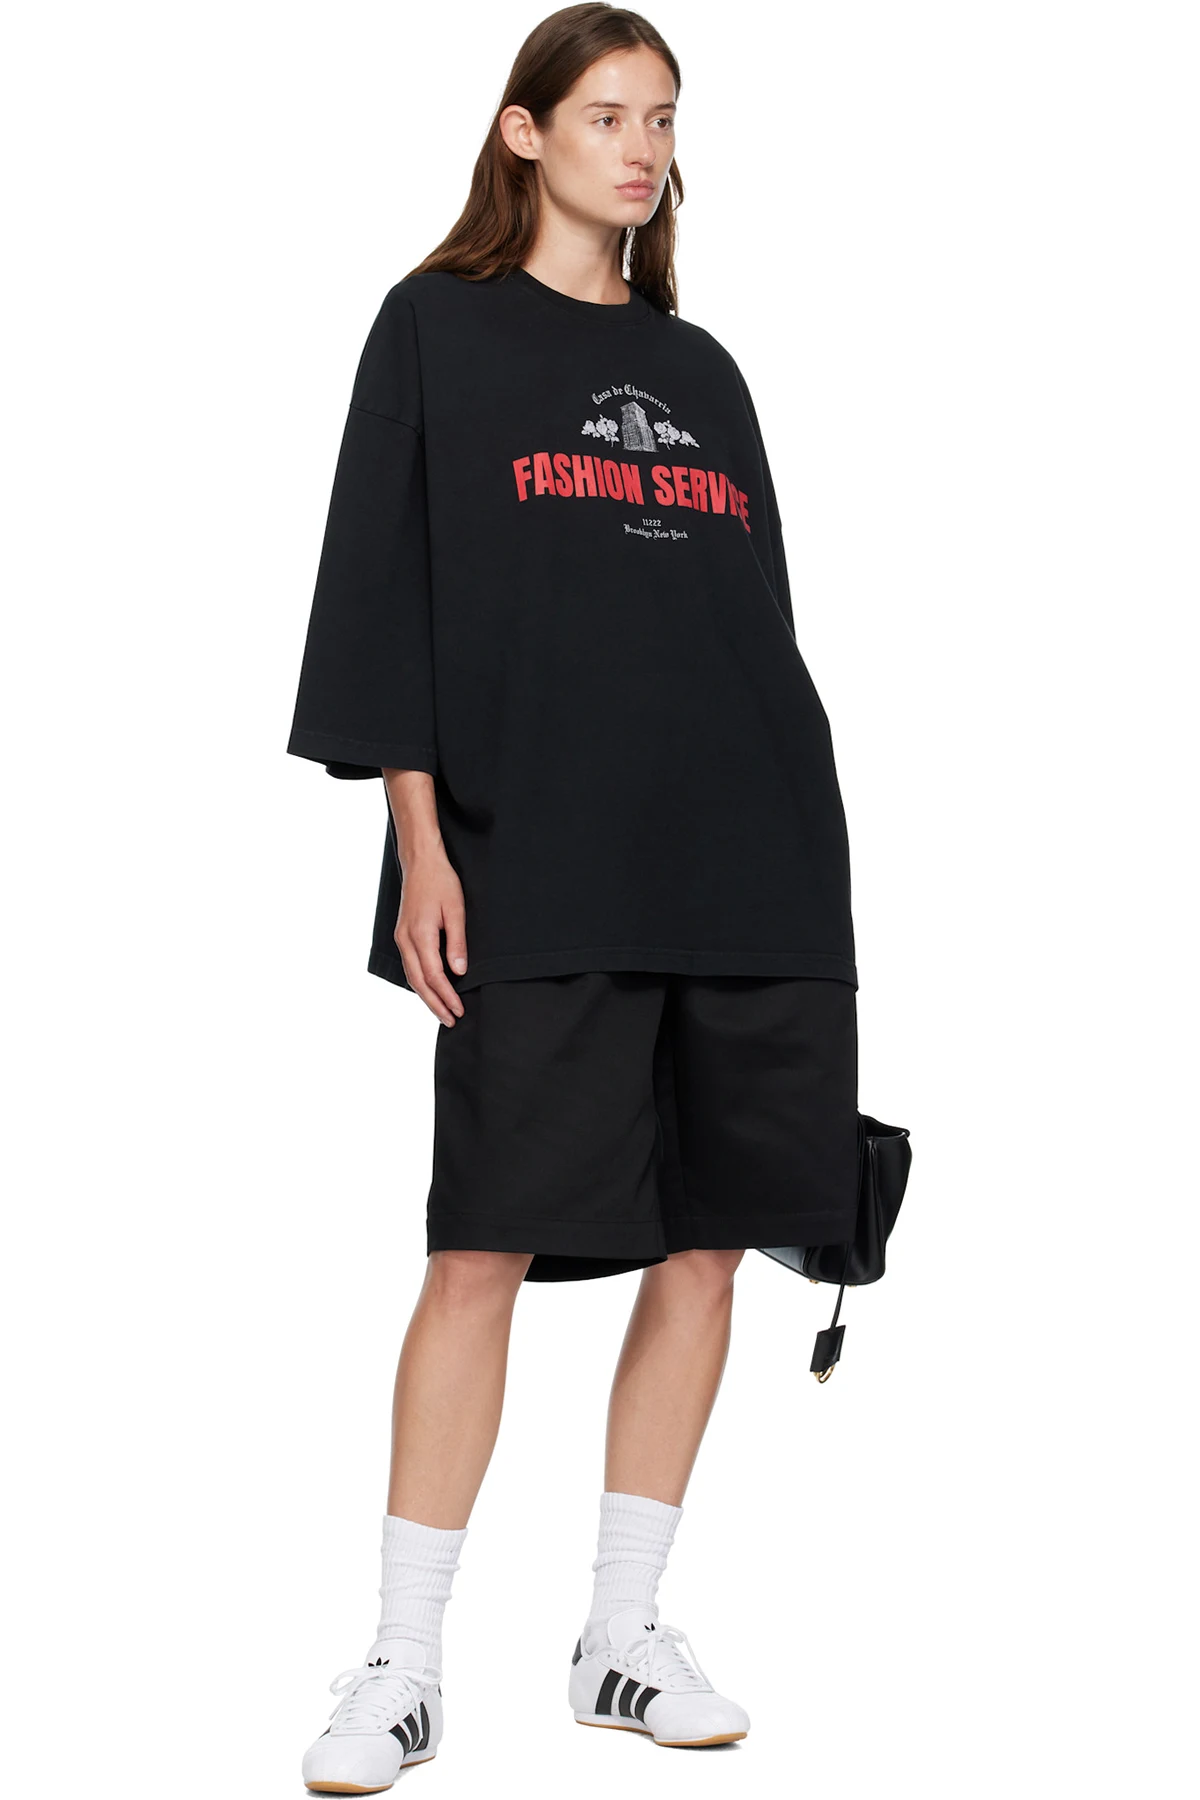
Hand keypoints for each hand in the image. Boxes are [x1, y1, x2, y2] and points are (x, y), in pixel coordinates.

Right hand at [393, 852, 467, 1025]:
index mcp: (420, 934)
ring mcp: (401, 937)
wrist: (420, 862)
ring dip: (426, 996)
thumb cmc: (440, 881)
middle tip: (450, 1021)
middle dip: (435, 1004)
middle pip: (418, 982)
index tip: (459, 1010)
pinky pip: (409, 966)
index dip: (447, 995)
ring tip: (442, 1011)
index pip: (433, 975)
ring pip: (411, 976)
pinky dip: (419, 982)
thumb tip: (459, 972)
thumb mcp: (456, 909)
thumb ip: (457, 942)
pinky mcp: (402, 935)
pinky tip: (430, 990)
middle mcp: (405, 939)